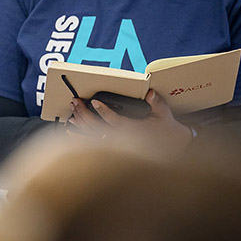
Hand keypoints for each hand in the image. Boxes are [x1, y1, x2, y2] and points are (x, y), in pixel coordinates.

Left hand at [69, 90, 193, 159]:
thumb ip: (156, 103)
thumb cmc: (165, 128)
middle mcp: (122, 139)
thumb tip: (150, 94)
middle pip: (97, 127)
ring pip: (92, 135)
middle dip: (84, 114)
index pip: (115, 121)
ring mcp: (116, 144)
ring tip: (72, 110)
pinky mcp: (112, 147)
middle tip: (75, 101)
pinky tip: (70, 128)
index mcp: (133, 130)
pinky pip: (92, 142)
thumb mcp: (164, 114)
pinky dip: (80, 135)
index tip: (94, 102)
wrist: (170, 146)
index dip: (104, 111)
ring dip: (80, 122)